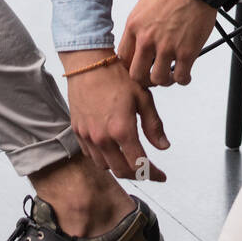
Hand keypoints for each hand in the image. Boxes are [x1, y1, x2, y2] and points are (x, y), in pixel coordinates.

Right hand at [59, 49, 169, 181]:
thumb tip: (164, 146)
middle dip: (137, 175)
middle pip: (122, 171)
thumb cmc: (116, 76)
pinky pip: (91, 155)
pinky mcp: (78, 132)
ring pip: (105, 166)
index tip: (161, 176)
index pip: (140, 165)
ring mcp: (88, 137)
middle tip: (147, 170)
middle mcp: (103, 138)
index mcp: (122, 130)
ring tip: (129, 159)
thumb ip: (153, 125)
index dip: (153, 174)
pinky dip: (103, 157)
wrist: (87, 64)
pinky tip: (112, 148)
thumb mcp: (142, 97)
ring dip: (119, 167)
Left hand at [116, 0, 217, 87]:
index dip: (131, 66)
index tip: (139, 67)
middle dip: (144, 78)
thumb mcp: (144, 6)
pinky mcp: (186, 52)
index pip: (123, 58)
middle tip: (152, 75)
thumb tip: (138, 42)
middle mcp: (147, 39)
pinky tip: (185, 74)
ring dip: (164, 80)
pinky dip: (183, 79)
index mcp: (134, 26)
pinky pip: (181, 77)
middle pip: (136, 74)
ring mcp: (167, 47)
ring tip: (170, 74)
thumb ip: (139, 26)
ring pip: (158, 80)